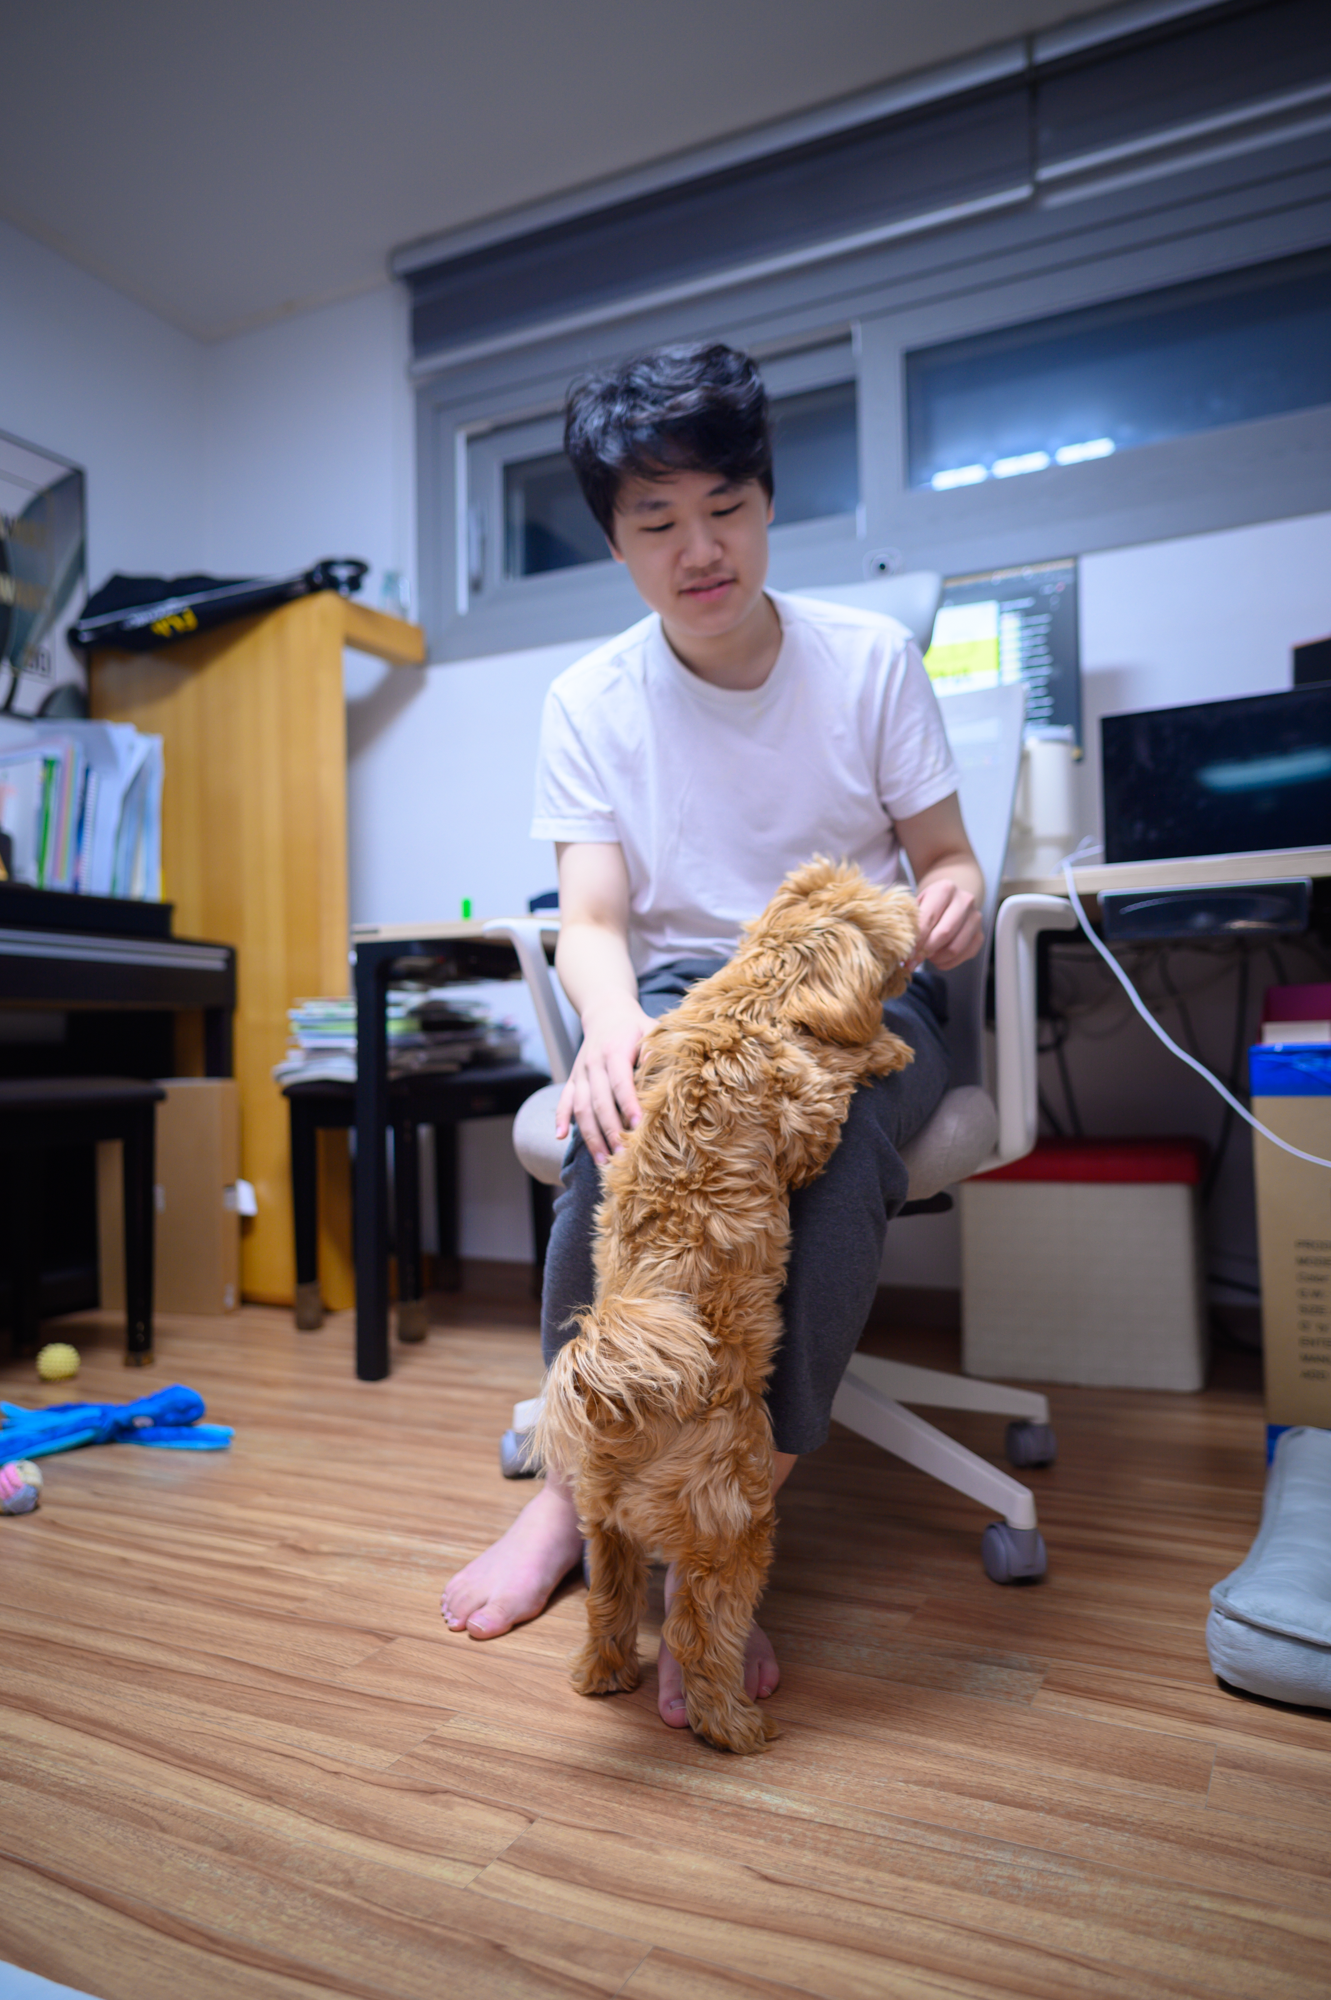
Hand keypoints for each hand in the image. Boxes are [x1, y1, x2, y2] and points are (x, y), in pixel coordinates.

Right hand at [555, 993, 653, 1164]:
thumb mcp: (651, 1030)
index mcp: (613, 1051)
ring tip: (602, 1160)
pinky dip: (561, 1118)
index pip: (620, 1082)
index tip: (637, 1128)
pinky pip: (564, 1100)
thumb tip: (663, 1072)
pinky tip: (561, 1137)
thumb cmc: (635, 1026)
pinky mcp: (573, 1078)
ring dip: (590, 1135)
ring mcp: (580, 1072)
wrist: (606, 1011)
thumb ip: (655, 1050)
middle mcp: (592, 1063)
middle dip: (609, 1130)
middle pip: (598, 1101)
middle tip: (622, 1156)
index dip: (628, 1105)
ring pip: (581, 1107)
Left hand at [910, 877, 982, 971]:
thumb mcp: (917, 905)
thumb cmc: (928, 905)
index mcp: (945, 889)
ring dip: (936, 958)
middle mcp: (965, 901)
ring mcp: (975, 918)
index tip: (906, 953)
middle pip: (945, 933)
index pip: (929, 918)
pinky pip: (963, 956)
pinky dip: (947, 963)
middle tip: (913, 961)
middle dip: (926, 951)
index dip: (916, 939)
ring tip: (925, 956)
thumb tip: (903, 952)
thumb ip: (910, 923)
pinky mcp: (980, 935)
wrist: (951, 900)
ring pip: (955, 948)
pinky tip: (937, 958)